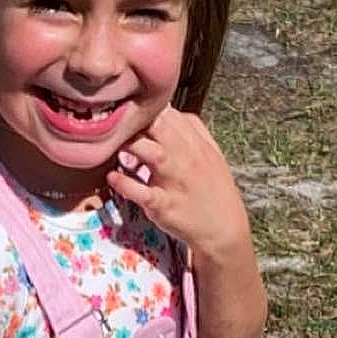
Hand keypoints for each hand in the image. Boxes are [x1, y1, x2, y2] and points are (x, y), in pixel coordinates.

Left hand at [107, 106, 252, 263]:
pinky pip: (144, 192)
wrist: (224, 230)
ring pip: (153, 154)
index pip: (169, 113)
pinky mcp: (165, 206)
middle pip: (160, 126)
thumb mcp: (211, 154)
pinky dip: (126, 184)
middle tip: (116, 124)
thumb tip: (172, 109)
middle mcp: (186, 158)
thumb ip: (194, 130)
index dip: (146, 107)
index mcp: (196, 144)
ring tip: (111, 145)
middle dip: (137, 120)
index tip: (129, 110)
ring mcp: (176, 182)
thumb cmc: (214, 190)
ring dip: (130, 145)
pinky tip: (112, 177)